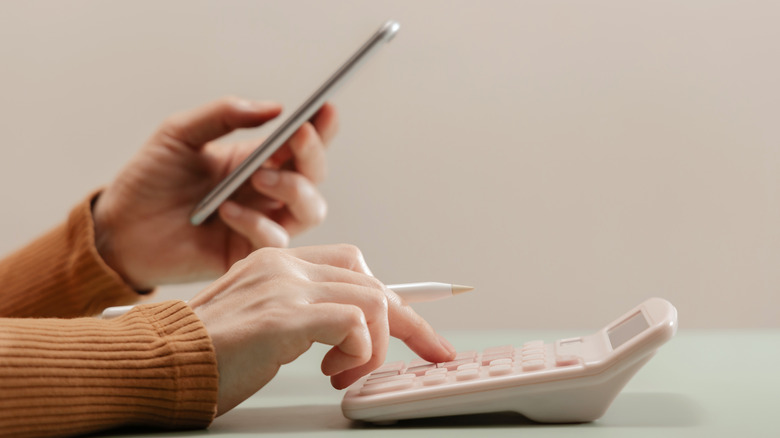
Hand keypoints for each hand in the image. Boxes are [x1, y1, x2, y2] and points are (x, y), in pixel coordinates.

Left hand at [93, 96, 337, 289]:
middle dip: (312, 155)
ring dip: (294, 189)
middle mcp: (265, 192)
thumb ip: (224, 115)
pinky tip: (228, 211)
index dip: (321, 128)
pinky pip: (275, 240)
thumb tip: (274, 108)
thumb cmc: (149, 180)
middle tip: (296, 139)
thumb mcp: (180, 133)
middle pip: (314, 176)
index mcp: (256, 160)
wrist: (118, 228)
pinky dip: (258, 223)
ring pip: (310, 210)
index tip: (325, 109)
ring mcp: (260, 223)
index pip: (301, 143)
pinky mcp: (246, 253)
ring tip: (260, 177)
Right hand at [188, 244, 456, 414]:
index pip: (355, 267)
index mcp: (280, 262)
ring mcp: (285, 287)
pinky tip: (333, 372)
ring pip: (375, 300)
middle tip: (427, 354)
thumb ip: (304, 313)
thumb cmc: (208, 354)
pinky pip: (355, 322)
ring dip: (374, 346)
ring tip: (344, 373)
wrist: (157, 365)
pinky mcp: (284, 316)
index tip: (423, 327)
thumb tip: (352, 329)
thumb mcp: (265, 322)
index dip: (396, 299)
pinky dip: (360, 352)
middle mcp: (286, 266)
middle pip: (375, 283)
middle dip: (409, 326)